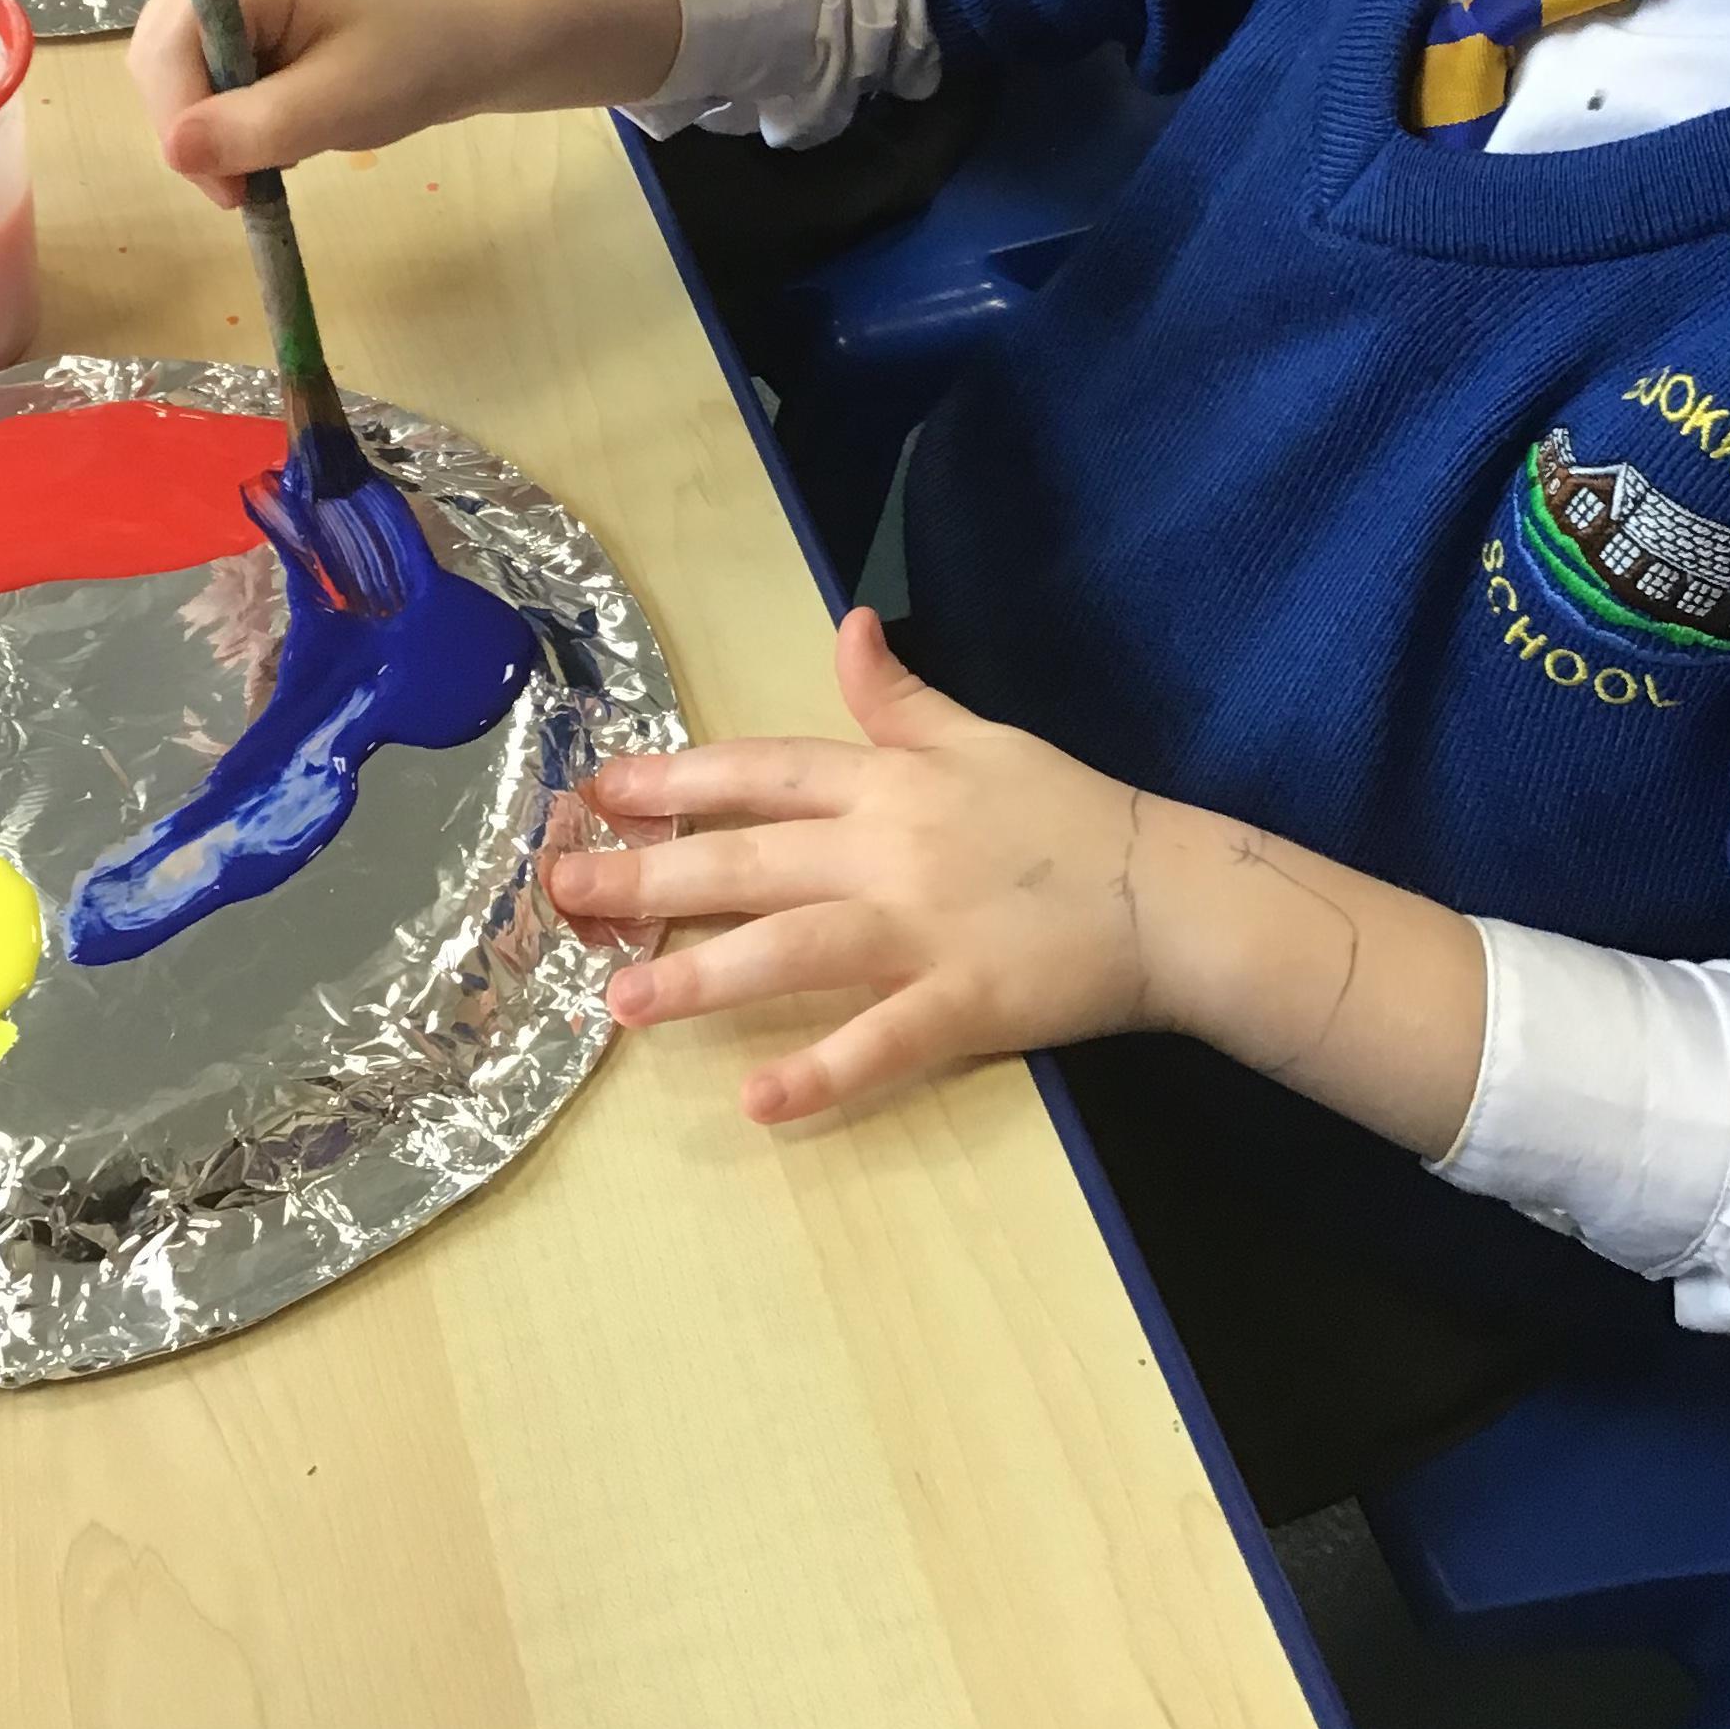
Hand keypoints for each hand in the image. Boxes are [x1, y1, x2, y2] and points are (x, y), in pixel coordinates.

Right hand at [130, 0, 475, 203]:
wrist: (453, 42)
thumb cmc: (411, 61)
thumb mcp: (343, 103)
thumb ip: (258, 126)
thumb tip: (174, 152)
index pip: (170, 44)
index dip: (183, 121)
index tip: (230, 193)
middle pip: (160, 55)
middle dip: (197, 128)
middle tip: (249, 186)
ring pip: (170, 68)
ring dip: (210, 123)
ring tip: (276, 146)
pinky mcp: (222, 0)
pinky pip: (191, 68)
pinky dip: (222, 110)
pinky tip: (269, 121)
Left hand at [548, 610, 1161, 1123]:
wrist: (1168, 889)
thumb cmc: (1067, 813)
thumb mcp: (979, 735)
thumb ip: (899, 696)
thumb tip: (848, 624)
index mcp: (890, 781)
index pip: (761, 771)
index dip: (675, 779)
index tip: (596, 790)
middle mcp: (890, 847)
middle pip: (751, 857)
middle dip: (649, 874)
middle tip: (561, 895)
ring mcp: (925, 927)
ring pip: (795, 946)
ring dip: (704, 976)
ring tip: (620, 1005)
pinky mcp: (967, 1001)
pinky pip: (884, 1039)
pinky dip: (823, 1072)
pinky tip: (758, 1104)